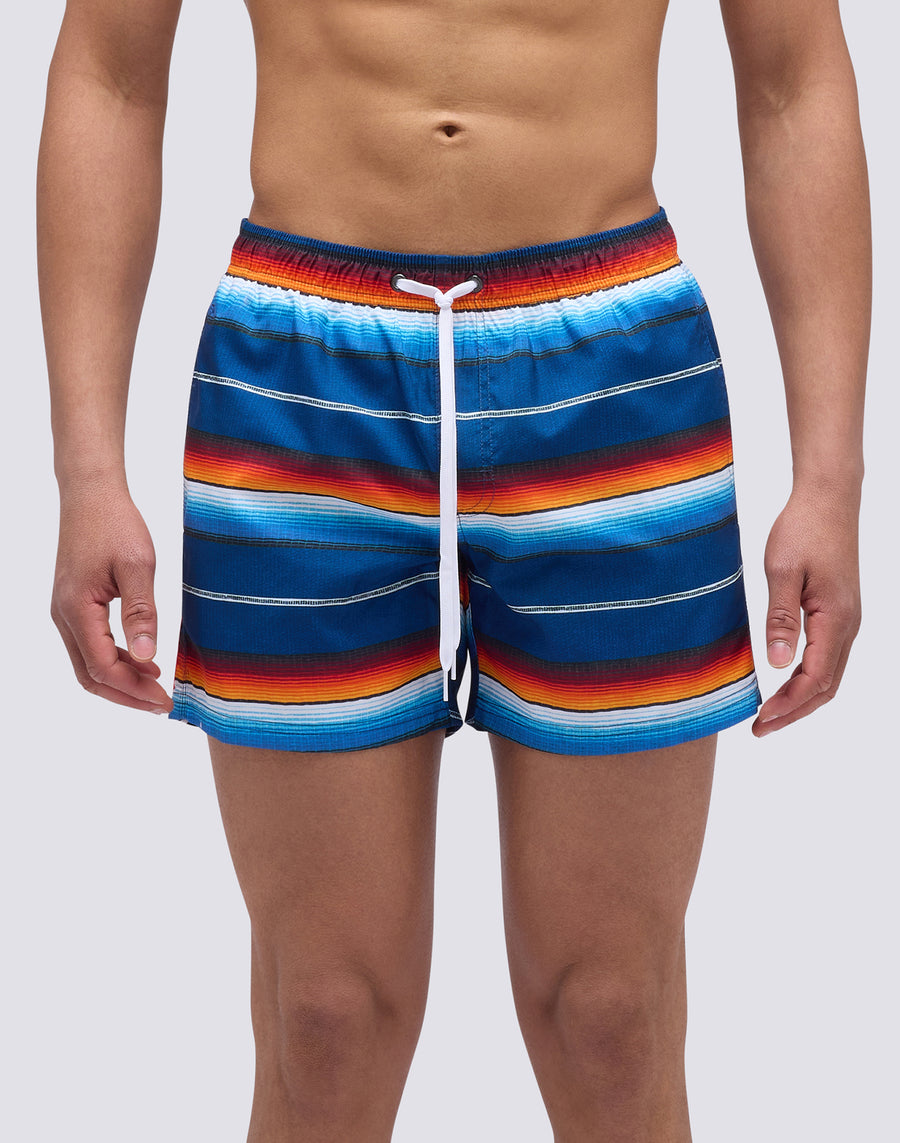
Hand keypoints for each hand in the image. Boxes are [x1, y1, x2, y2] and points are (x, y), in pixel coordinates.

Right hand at [50, 479, 172, 713]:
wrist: (91, 494)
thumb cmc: (115, 523)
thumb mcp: (137, 566)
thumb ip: (142, 612)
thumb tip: (148, 656)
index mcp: (77, 608)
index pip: (103, 667)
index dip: (135, 689)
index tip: (165, 699)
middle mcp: (64, 616)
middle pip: (90, 675)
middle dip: (126, 694)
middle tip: (162, 705)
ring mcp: (65, 611)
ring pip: (87, 663)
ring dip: (121, 680)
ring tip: (156, 686)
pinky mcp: (74, 605)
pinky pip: (90, 645)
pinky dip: (115, 660)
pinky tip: (143, 660)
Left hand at [752, 483, 861, 736]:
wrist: (828, 498)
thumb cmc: (803, 529)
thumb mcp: (783, 571)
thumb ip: (781, 618)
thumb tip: (777, 664)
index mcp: (836, 619)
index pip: (814, 679)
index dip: (787, 706)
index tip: (759, 721)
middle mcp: (848, 625)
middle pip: (826, 687)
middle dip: (794, 712)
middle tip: (759, 729)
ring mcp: (847, 620)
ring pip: (829, 676)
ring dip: (801, 699)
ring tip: (769, 715)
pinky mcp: (838, 613)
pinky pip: (827, 658)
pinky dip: (806, 680)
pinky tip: (784, 683)